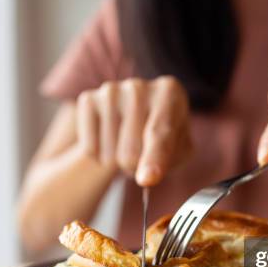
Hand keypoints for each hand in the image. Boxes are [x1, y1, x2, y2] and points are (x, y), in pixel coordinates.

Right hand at [76, 75, 190, 185]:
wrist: (134, 119)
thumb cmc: (163, 138)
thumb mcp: (178, 150)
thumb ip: (169, 162)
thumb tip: (147, 177)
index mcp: (169, 93)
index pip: (159, 134)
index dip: (154, 159)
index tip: (147, 179)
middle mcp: (139, 87)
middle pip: (131, 152)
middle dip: (136, 167)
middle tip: (142, 157)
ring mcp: (111, 91)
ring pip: (110, 154)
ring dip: (118, 163)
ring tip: (126, 146)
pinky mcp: (88, 100)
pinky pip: (90, 148)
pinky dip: (99, 157)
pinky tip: (109, 142)